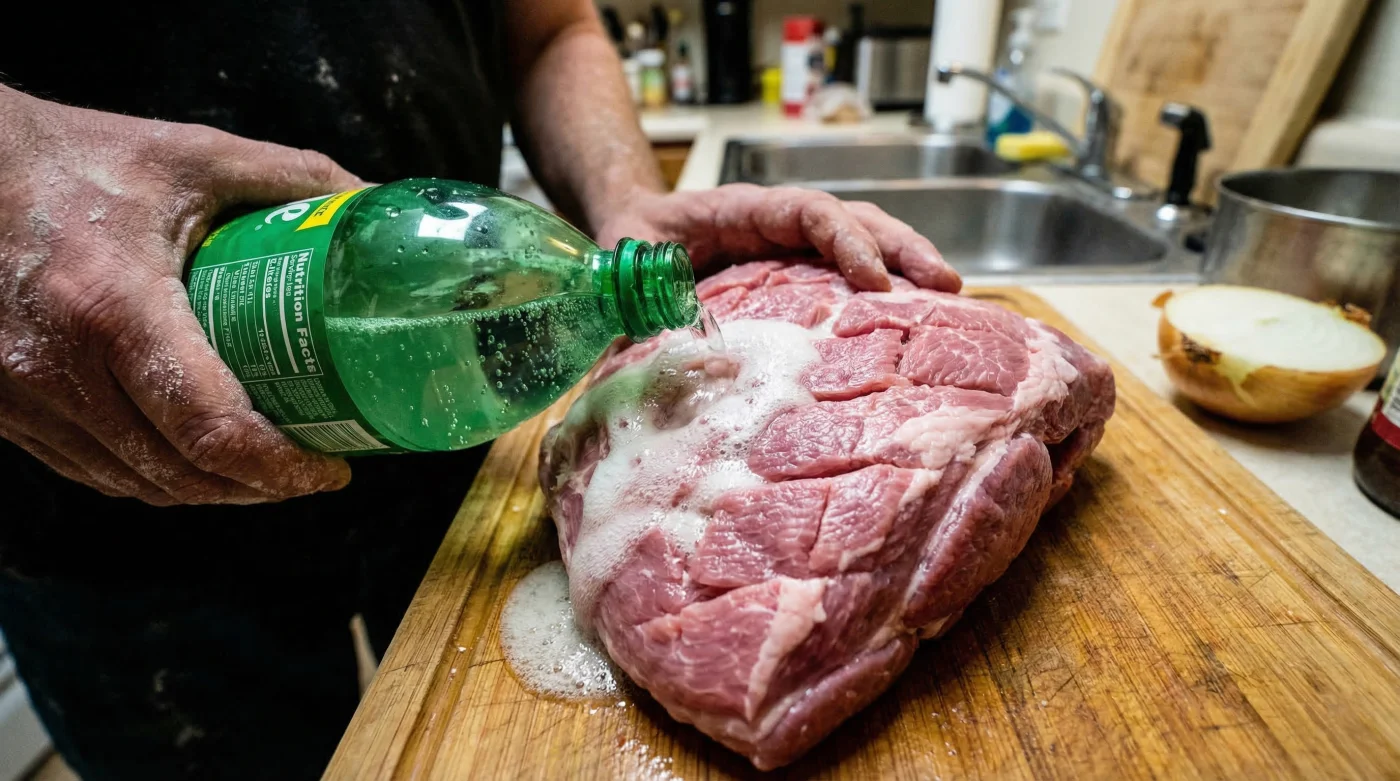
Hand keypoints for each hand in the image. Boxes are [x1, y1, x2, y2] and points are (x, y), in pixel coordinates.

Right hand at [0, 87, 360, 504]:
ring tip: (265, 472)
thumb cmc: (74, 158)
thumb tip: (374, 204)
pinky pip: (88, 469)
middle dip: (257, 489)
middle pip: (179, 474)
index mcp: (115, 308)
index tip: (331, 470)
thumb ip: (291, 177)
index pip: (211, 429)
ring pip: (132, 483)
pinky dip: (149, 478)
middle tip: (311, 471)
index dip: (280, 469)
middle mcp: (60, 367)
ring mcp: (20, 396)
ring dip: (207, 492)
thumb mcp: (192, 156)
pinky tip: (193, 461)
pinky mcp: (1, 408)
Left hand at [594, 185, 961, 292]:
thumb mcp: (624, 265)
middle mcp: (780, 223)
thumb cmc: (630, 243)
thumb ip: (638, 300)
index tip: (873, 279)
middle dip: (902, 248)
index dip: (846, 240)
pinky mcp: (797, 273)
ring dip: (907, 265)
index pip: (809, 211)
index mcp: (744, 211)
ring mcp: (794, 246)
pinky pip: (848, 274)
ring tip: (950, 298)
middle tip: (947, 284)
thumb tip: (649, 353)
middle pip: (855, 220)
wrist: (628, 233)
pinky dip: (884, 290)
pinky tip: (914, 320)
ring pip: (863, 242)